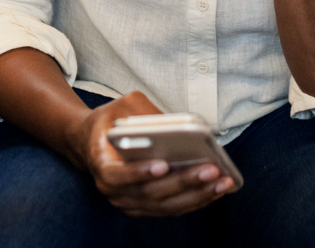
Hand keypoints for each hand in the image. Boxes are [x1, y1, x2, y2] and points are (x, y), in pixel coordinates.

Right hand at [65, 91, 234, 216]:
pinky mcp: (145, 207)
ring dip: (197, 195)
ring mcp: (129, 203)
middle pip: (150, 194)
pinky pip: (172, 209)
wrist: (92, 142)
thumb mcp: (124, 106)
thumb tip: (180, 128)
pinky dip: (196, 200)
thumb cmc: (112, 120)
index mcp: (101, 164)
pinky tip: (218, 188)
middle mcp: (113, 191)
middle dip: (183, 182)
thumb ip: (146, 114)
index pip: (117, 176)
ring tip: (223, 181)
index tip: (163, 164)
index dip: (139, 173)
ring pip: (165, 206)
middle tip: (211, 169)